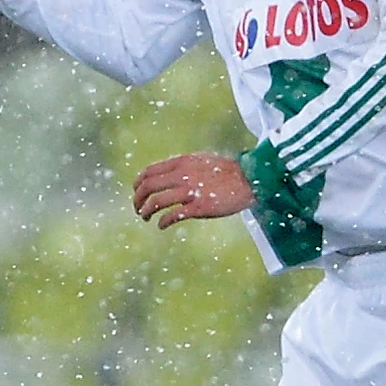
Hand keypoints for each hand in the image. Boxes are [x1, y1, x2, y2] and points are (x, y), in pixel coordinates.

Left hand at [133, 153, 254, 229]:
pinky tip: (162, 225)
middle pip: (148, 186)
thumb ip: (184, 166)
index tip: (136, 191)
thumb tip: (168, 175)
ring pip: (156, 202)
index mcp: (182, 163)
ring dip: (146, 211)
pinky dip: (163, 222)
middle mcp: (182, 175)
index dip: (138, 183)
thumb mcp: (202, 160)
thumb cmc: (228, 171)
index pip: (149, 171)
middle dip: (137, 199)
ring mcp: (190, 192)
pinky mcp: (198, 207)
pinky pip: (173, 215)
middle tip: (137, 207)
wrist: (248, 180)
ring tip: (145, 217)